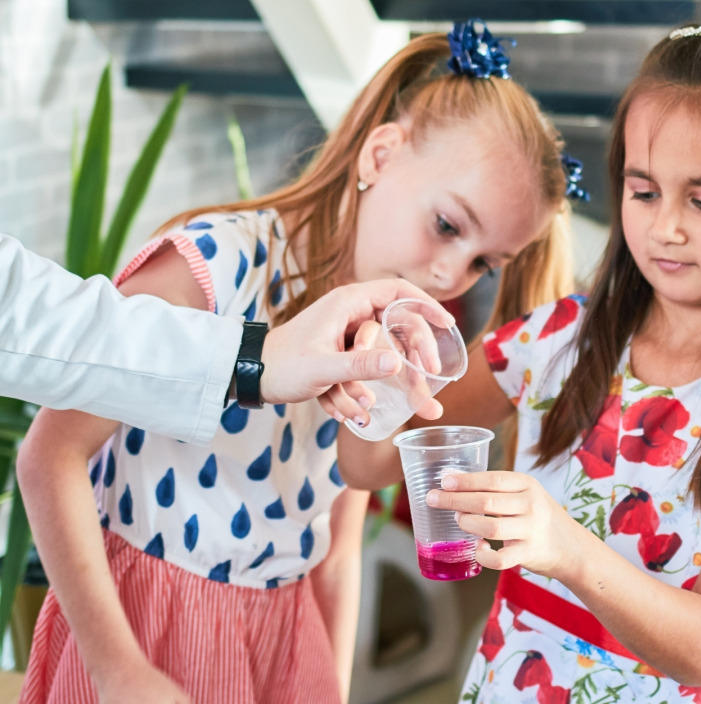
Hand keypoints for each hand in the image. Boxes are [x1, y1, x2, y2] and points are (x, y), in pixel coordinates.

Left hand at [260, 279, 453, 419]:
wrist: (250, 376)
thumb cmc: (281, 365)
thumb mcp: (322, 368)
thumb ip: (360, 365)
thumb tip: (397, 363)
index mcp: (349, 304)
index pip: (399, 292)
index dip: (426, 305)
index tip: (446, 324)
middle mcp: (351, 315)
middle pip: (397, 332)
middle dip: (410, 364)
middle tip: (427, 384)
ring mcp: (347, 336)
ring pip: (379, 359)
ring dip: (372, 389)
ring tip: (361, 411)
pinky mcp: (341, 355)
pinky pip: (361, 373)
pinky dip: (353, 394)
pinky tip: (340, 411)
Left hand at [427, 470, 568, 576]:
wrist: (571, 546)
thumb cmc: (537, 516)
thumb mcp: (525, 494)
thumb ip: (496, 490)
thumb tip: (451, 483)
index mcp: (527, 484)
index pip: (492, 479)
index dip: (466, 480)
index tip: (444, 481)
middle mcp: (531, 505)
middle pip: (486, 501)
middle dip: (455, 500)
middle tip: (434, 500)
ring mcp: (531, 530)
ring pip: (491, 528)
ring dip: (467, 524)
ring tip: (459, 522)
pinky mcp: (529, 554)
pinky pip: (499, 559)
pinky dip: (482, 555)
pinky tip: (477, 548)